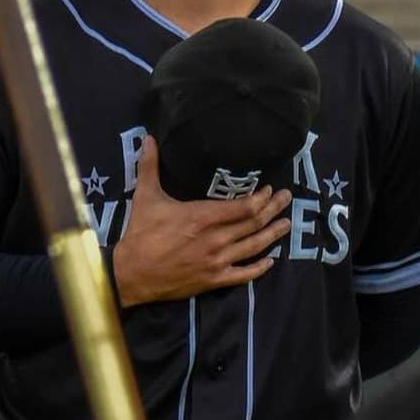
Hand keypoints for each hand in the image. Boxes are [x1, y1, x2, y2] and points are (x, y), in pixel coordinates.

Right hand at [112, 137, 292, 306]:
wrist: (132, 273)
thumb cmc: (140, 233)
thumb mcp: (146, 196)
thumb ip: (150, 166)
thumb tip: (148, 139)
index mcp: (202, 217)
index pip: (243, 207)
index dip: (260, 198)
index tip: (269, 189)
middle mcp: (215, 239)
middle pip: (253, 223)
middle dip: (273, 210)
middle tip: (287, 199)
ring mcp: (217, 261)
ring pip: (253, 246)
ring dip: (272, 234)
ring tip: (286, 224)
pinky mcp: (212, 280)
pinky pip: (243, 274)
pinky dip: (259, 267)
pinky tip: (269, 261)